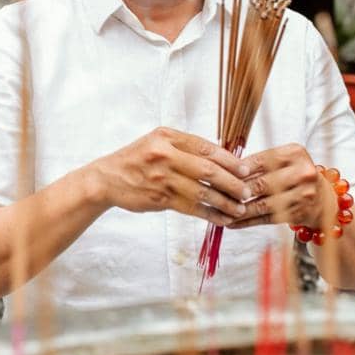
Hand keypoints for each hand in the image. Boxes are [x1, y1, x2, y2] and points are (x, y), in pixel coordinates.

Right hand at [89, 127, 250, 225]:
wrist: (107, 178)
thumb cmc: (137, 159)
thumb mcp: (157, 142)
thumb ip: (185, 147)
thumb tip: (222, 157)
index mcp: (167, 136)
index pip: (206, 147)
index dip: (229, 160)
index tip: (246, 169)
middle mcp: (165, 155)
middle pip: (208, 170)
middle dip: (232, 182)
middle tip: (247, 191)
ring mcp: (162, 178)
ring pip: (202, 192)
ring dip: (224, 202)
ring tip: (239, 208)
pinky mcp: (159, 198)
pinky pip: (191, 208)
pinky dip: (210, 214)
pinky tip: (222, 218)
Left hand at [226, 143, 335, 230]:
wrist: (323, 198)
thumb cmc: (294, 175)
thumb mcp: (283, 160)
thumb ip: (260, 162)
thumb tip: (225, 169)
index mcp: (295, 153)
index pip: (261, 160)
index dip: (238, 169)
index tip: (219, 174)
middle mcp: (303, 172)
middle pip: (261, 183)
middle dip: (236, 191)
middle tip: (215, 195)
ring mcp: (304, 194)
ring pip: (263, 204)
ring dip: (239, 210)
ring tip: (220, 212)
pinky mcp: (299, 213)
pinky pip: (268, 218)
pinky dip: (248, 222)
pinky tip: (233, 223)